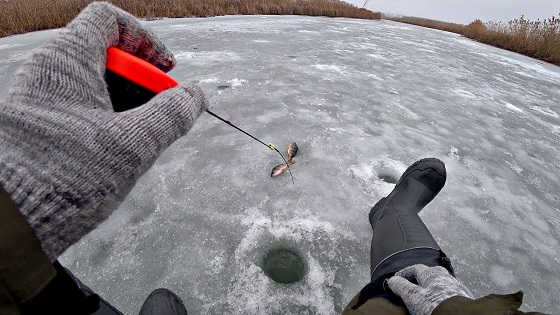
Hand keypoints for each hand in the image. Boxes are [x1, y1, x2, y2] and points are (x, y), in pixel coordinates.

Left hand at [0, 2, 207, 259]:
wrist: (6, 221)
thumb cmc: (65, 174)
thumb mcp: (132, 144)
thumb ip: (171, 115)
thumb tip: (196, 95)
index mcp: (68, 60)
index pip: (109, 20)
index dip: (145, 39)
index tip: (167, 70)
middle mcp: (51, 73)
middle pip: (108, 55)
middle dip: (144, 81)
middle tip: (164, 112)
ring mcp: (45, 100)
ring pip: (98, 85)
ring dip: (131, 104)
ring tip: (146, 137)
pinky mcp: (44, 126)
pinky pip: (85, 109)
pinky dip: (111, 120)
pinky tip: (122, 151)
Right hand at [387, 264, 472, 314]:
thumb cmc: (437, 305)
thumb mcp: (413, 296)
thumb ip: (401, 286)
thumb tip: (392, 281)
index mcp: (431, 273)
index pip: (415, 268)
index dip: (404, 273)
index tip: (397, 278)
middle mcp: (444, 277)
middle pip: (430, 274)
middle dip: (420, 278)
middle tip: (413, 285)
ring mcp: (455, 287)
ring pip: (440, 283)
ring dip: (431, 287)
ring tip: (425, 295)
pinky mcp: (462, 298)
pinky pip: (448, 293)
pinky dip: (440, 295)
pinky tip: (438, 302)